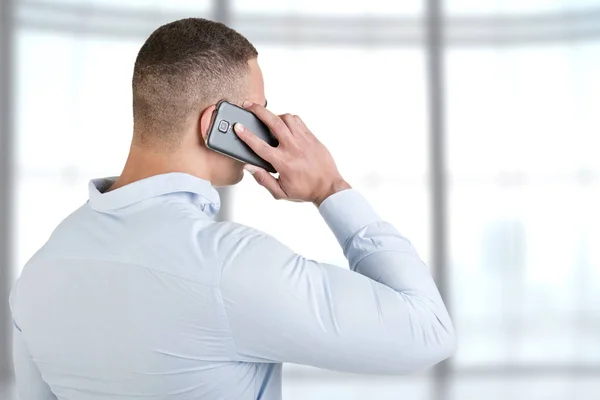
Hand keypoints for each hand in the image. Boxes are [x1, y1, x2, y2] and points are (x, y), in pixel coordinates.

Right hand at [234, 101, 349, 205]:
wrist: (329, 188)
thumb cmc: (305, 191)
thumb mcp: (280, 192)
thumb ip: (263, 180)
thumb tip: (249, 167)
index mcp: (283, 162)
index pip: (259, 145)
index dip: (246, 135)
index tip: (238, 126)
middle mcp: (293, 148)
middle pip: (273, 122)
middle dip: (258, 111)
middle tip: (249, 105)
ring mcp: (303, 140)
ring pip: (286, 118)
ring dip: (275, 114)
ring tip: (267, 117)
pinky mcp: (311, 137)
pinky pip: (298, 121)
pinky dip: (288, 119)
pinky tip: (283, 123)